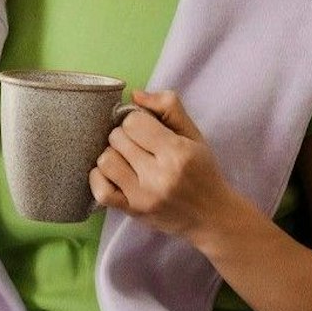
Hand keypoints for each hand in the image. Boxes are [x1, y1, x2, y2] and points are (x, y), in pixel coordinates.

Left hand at [89, 89, 238, 242]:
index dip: (136, 121)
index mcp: (177, 152)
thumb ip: (168, 108)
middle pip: (117, 139)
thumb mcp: (194, 135)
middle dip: (125, 137)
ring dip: (113, 156)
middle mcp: (159, 175)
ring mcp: (143, 196)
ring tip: (127, 160)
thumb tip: (135, 94)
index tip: (146, 129)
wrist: (211, 216)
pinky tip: (113, 175)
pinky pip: (100, 191)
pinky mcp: (133, 212)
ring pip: (106, 161)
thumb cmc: (202, 171)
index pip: (133, 122)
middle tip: (138, 145)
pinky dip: (99, 179)